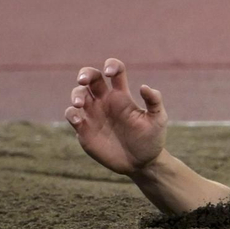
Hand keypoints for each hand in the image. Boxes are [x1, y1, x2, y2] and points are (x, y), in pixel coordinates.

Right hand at [66, 58, 167, 176]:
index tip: (110, 73)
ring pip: (78, 94)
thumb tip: (144, 86)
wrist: (142, 163)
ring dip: (76, 94)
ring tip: (79, 103)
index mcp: (122, 95)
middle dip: (85, 74)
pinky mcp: (85, 129)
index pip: (115, 71)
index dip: (111, 65)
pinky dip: (70, 114)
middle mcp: (106, 101)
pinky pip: (72, 116)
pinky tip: (77, 119)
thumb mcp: (158, 119)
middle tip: (83, 80)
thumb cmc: (152, 138)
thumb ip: (154, 101)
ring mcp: (94, 114)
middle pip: (91, 78)